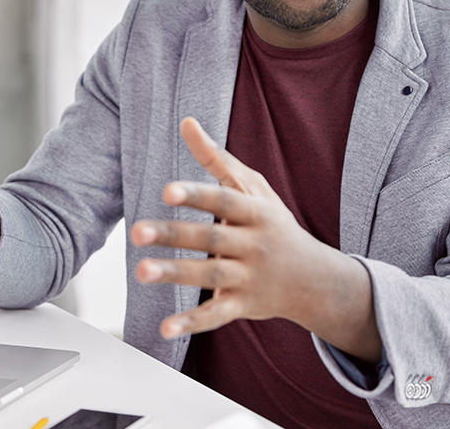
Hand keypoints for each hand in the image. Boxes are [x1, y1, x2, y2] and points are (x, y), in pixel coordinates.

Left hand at [130, 118, 380, 361]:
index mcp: (256, 212)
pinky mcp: (242, 305)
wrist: (313, 278)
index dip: (197, 195)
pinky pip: (216, 315)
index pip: (224, 201)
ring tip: (141, 272)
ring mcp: (248, 277)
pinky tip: (164, 327)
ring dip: (175, 274)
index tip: (167, 191)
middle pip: (211, 239)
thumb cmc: (273, 224)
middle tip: (137, 232)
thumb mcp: (254, 188)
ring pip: (209, 276)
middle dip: (174, 235)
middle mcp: (254, 245)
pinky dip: (191, 323)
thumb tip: (185, 122)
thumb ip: (217, 158)